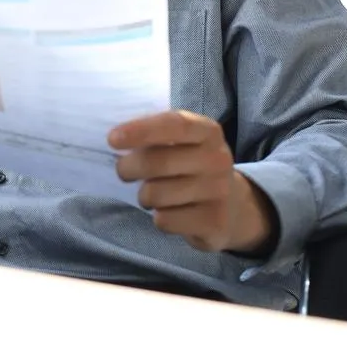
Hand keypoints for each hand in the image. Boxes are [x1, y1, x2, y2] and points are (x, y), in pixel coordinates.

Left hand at [109, 111, 276, 254]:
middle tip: (124, 171)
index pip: (174, 124)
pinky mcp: (214, 221)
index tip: (112, 139)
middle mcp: (217, 158)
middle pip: (157, 163)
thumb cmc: (192, 167)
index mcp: (207, 131)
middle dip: (128, 168)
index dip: (141, 130)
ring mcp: (219, 191)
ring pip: (156, 194)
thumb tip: (116, 140)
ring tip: (153, 194)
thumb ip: (156, 136)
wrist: (233, 208)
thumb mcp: (183, 143)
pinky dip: (159, 218)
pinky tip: (170, 213)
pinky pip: (165, 221)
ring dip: (144, 196)